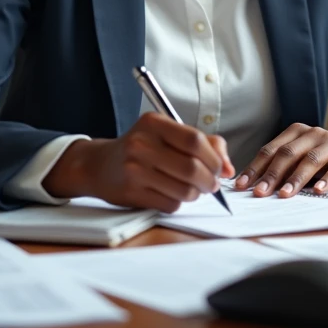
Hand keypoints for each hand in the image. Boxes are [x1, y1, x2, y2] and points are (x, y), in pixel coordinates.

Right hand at [43, 112, 234, 212]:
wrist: (99, 165)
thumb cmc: (141, 147)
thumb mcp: (167, 134)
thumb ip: (203, 143)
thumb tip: (228, 168)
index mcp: (154, 123)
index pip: (195, 140)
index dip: (214, 158)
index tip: (220, 168)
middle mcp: (142, 144)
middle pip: (192, 168)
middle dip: (210, 181)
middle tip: (212, 184)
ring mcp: (135, 169)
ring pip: (184, 190)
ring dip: (195, 194)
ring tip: (192, 189)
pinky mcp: (132, 192)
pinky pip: (170, 204)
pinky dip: (178, 203)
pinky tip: (171, 193)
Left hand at [234, 124, 327, 197]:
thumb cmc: (325, 155)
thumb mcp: (303, 153)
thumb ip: (284, 164)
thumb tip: (255, 184)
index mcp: (296, 132)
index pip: (271, 149)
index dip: (255, 167)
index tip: (242, 184)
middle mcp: (312, 135)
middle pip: (288, 154)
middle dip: (271, 174)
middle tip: (259, 192)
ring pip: (310, 161)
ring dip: (295, 179)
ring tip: (284, 194)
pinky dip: (326, 180)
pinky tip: (318, 191)